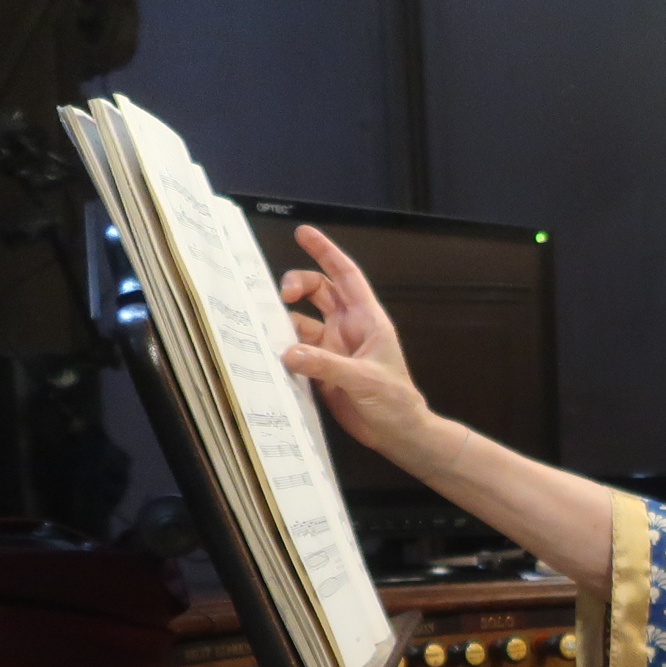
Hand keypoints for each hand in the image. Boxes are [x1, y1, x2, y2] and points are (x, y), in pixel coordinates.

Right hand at [276, 225, 434, 455]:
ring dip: (283, 319)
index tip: (303, 232)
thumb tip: (288, 352)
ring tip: (267, 325)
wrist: (398, 434)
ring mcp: (333, 347)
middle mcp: (348, 327)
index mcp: (367, 319)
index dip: (326, 252)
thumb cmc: (395, 402)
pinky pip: (296, 349)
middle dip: (297, 284)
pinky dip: (281, 347)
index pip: (345, 276)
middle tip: (282, 294)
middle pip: (317, 291)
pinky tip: (268, 349)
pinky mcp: (321, 368)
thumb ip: (326, 365)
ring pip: (300, 320)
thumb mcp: (365, 380)